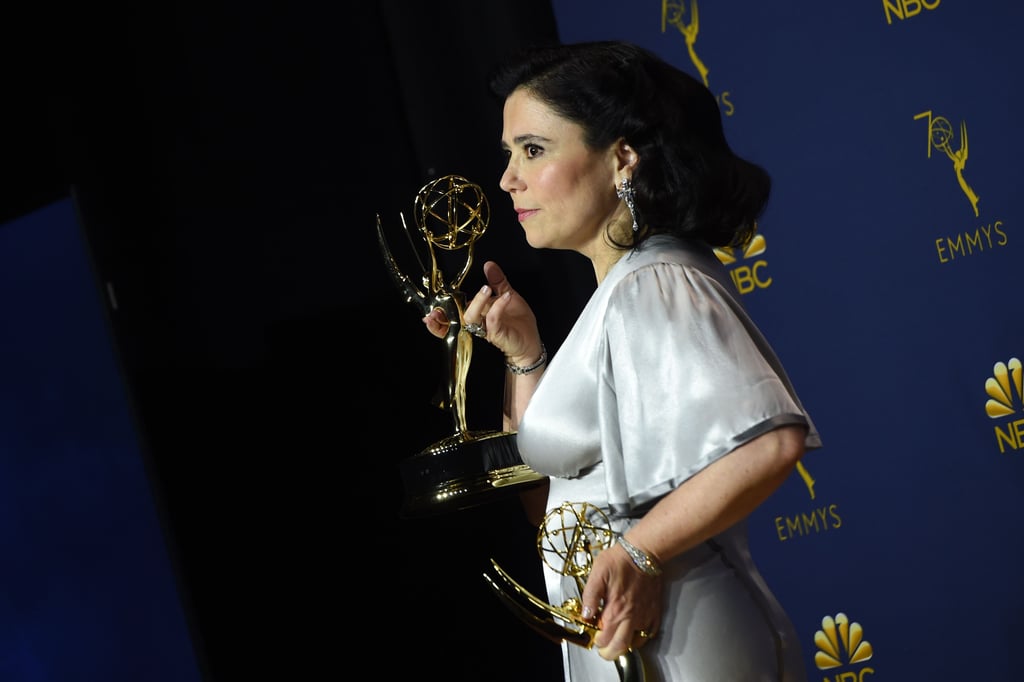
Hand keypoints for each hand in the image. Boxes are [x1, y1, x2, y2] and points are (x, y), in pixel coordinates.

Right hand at [423, 261, 541, 363]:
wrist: (530, 341)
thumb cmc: (517, 322)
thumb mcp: (507, 295)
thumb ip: (497, 281)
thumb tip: (488, 264)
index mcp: (476, 313)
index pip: (453, 311)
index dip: (440, 311)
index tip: (431, 310)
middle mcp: (477, 322)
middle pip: (457, 314)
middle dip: (450, 307)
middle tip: (466, 287)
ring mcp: (486, 329)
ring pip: (471, 318)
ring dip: (477, 302)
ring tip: (487, 289)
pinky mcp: (497, 335)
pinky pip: (492, 320)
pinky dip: (497, 306)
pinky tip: (506, 296)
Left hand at [581, 542, 663, 660]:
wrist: (644, 552)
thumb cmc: (619, 560)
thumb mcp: (597, 574)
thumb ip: (590, 596)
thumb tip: (585, 614)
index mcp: (615, 610)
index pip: (604, 638)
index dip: (597, 641)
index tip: (594, 635)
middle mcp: (631, 617)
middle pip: (620, 647)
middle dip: (609, 652)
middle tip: (604, 649)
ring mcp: (645, 616)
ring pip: (636, 642)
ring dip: (625, 644)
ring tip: (617, 638)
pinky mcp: (655, 611)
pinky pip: (649, 632)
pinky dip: (641, 636)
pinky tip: (634, 630)